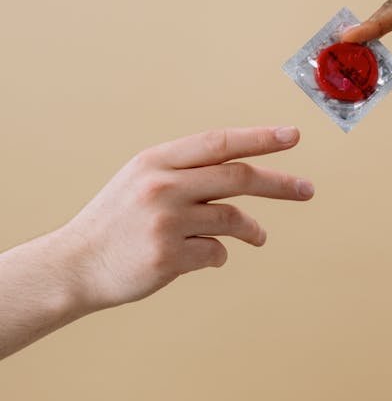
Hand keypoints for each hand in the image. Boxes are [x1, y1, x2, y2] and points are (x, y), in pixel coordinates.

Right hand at [63, 126, 313, 309]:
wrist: (74, 265)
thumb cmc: (117, 222)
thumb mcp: (142, 180)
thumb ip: (187, 172)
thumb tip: (244, 174)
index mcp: (156, 161)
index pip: (219, 142)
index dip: (259, 137)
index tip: (292, 135)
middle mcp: (161, 185)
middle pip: (237, 177)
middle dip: (279, 183)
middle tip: (307, 190)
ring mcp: (165, 221)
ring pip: (232, 218)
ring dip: (251, 229)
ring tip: (258, 237)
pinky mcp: (167, 257)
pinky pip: (216, 252)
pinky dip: (220, 255)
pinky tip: (208, 257)